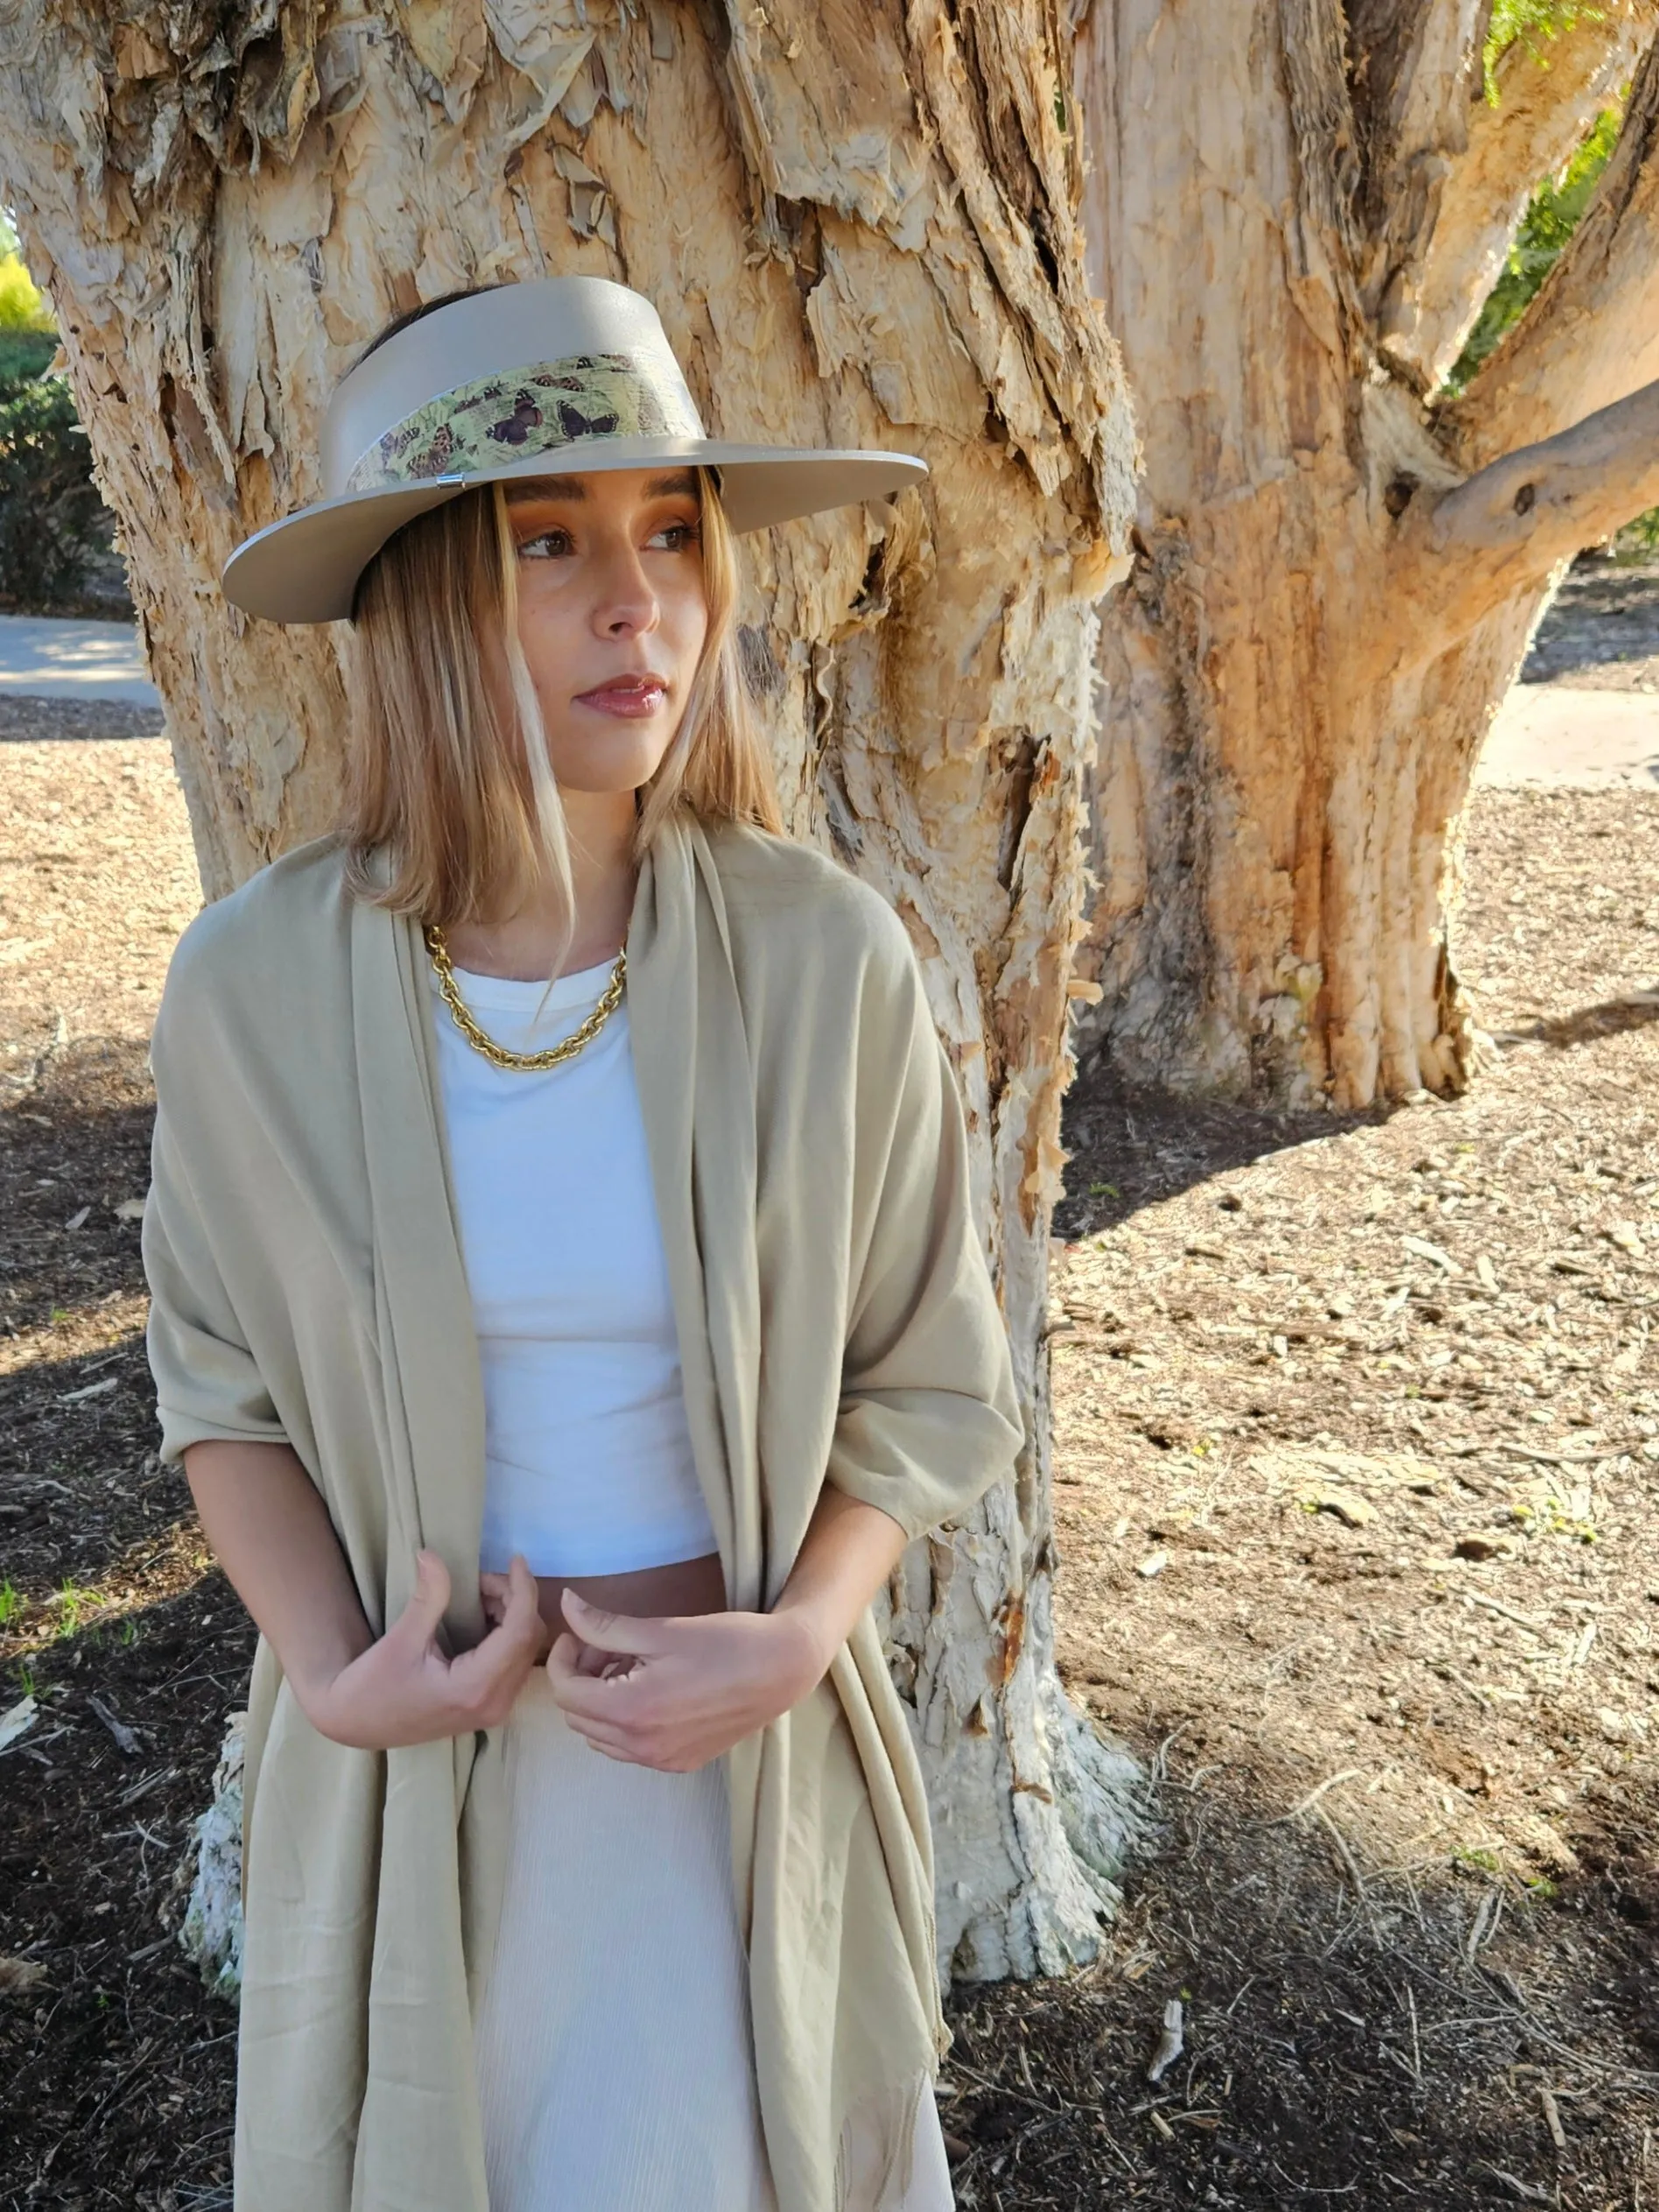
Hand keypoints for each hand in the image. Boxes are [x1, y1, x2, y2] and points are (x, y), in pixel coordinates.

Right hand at [303, 1551, 541, 1749]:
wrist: (356, 1725)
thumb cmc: (373, 1686)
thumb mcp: (401, 1639)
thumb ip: (428, 1597)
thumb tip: (432, 1554)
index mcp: (474, 1688)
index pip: (519, 1632)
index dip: (523, 1591)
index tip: (516, 1559)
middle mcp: (495, 1703)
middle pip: (528, 1639)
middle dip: (514, 1600)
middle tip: (481, 1580)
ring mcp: (495, 1709)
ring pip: (525, 1650)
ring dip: (512, 1615)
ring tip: (479, 1594)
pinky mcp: (489, 1706)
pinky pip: (514, 1662)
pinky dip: (507, 1633)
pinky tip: (482, 1616)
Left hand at [546, 1588, 827, 1770]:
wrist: (781, 1669)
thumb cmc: (724, 1642)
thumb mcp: (660, 1629)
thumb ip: (604, 1625)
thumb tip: (566, 1606)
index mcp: (631, 1710)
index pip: (565, 1692)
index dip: (562, 1658)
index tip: (578, 1634)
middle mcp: (641, 1746)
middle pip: (577, 1717)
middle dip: (580, 1679)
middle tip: (604, 1646)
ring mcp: (661, 1761)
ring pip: (600, 1737)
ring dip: (600, 1702)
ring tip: (628, 1667)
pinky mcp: (680, 1764)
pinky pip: (629, 1750)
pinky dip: (624, 1722)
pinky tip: (650, 1690)